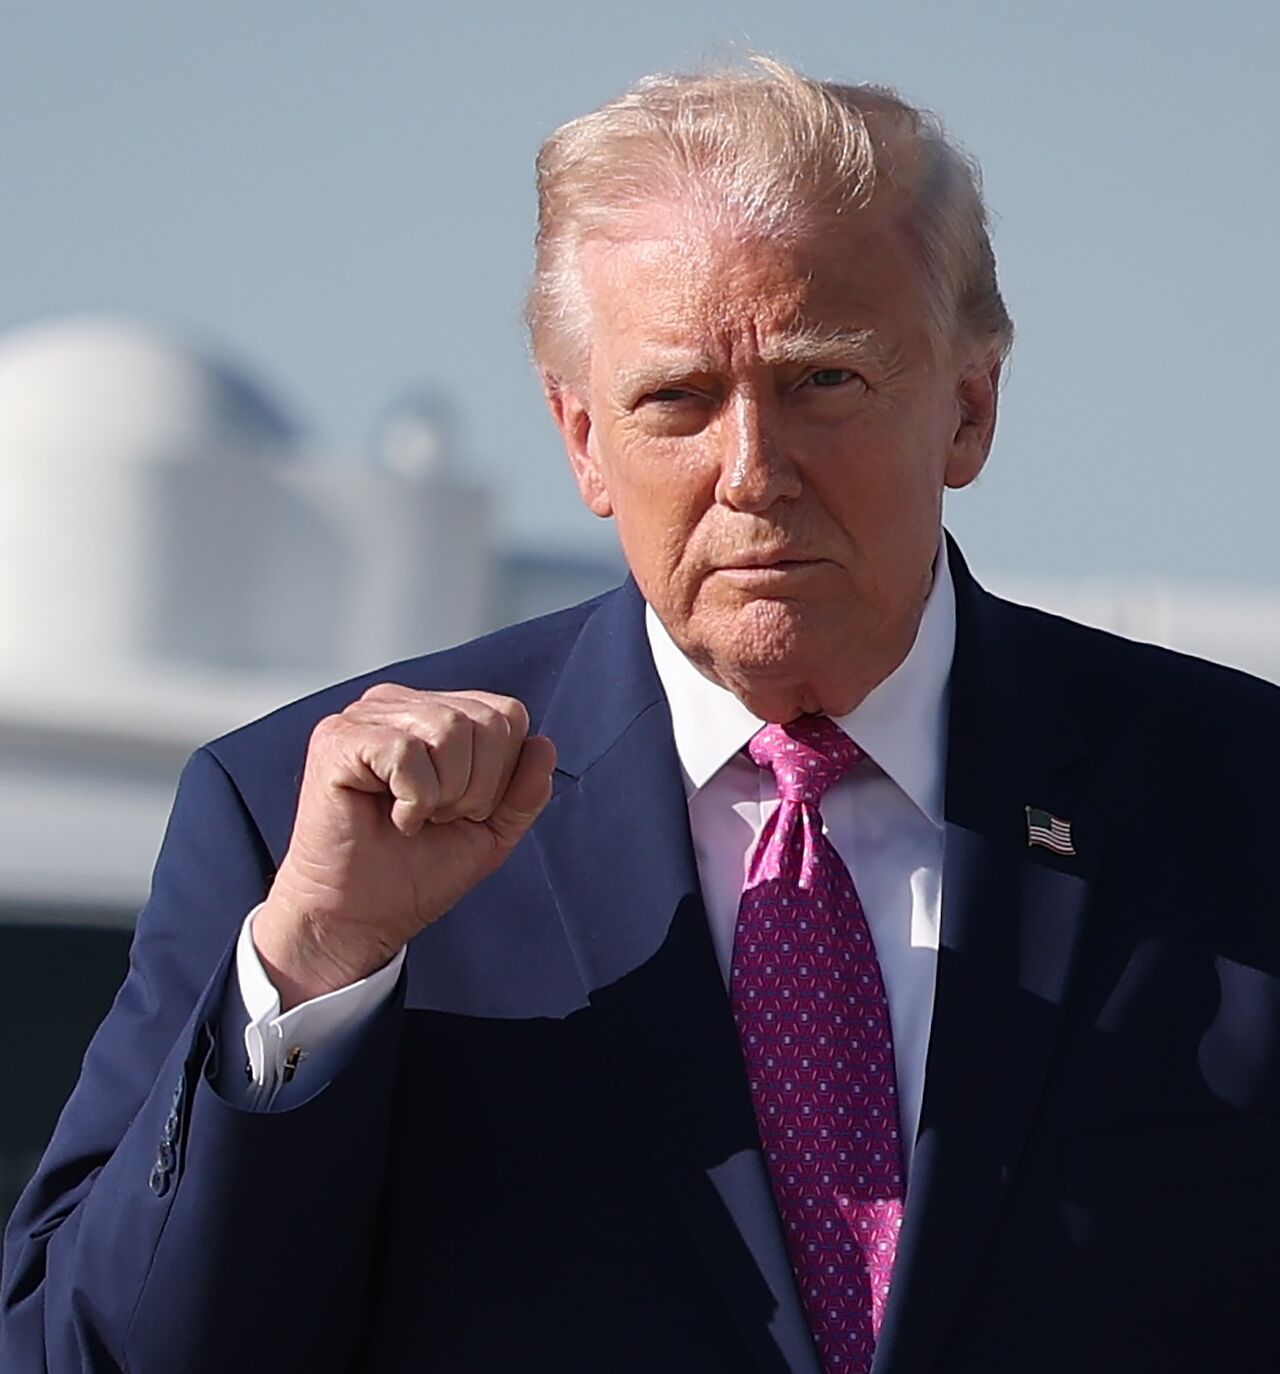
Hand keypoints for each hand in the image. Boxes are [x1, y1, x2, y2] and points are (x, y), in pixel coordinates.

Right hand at [252, 685, 556, 1008]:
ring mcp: (365, 716)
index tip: (463, 810)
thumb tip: (543, 745)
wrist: (359, 918)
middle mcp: (401, 704)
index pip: (507, 714)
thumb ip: (524, 792)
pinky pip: (407, 752)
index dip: (501, 774)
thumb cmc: (414, 872)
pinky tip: (393, 817)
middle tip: (437, 817)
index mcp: (436, 713)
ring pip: (450, 731)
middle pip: (486, 722)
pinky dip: (413, 799)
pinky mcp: (337, 739)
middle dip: (476, 788)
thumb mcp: (491, 832)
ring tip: (414, 816)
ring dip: (444, 795)